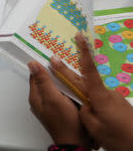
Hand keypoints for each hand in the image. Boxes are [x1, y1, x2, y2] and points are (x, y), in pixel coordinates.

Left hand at [28, 57, 91, 147]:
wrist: (77, 141)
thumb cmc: (65, 122)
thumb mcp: (53, 98)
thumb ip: (43, 81)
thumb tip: (32, 64)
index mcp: (35, 96)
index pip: (34, 74)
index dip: (40, 64)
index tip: (47, 54)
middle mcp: (40, 100)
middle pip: (44, 79)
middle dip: (51, 70)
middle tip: (59, 60)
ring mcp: (50, 104)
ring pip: (53, 85)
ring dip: (59, 78)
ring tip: (66, 70)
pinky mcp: (60, 108)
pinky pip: (61, 92)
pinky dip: (65, 87)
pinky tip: (72, 85)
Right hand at [75, 33, 132, 150]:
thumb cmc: (118, 137)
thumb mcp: (94, 127)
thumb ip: (84, 111)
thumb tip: (83, 104)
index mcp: (99, 96)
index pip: (88, 70)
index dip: (83, 52)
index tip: (79, 37)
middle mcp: (106, 93)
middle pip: (84, 78)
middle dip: (68, 71)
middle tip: (54, 61)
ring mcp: (114, 98)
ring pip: (92, 93)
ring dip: (84, 98)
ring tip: (87, 114)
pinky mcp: (118, 105)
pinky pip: (100, 100)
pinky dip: (94, 105)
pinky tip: (97, 117)